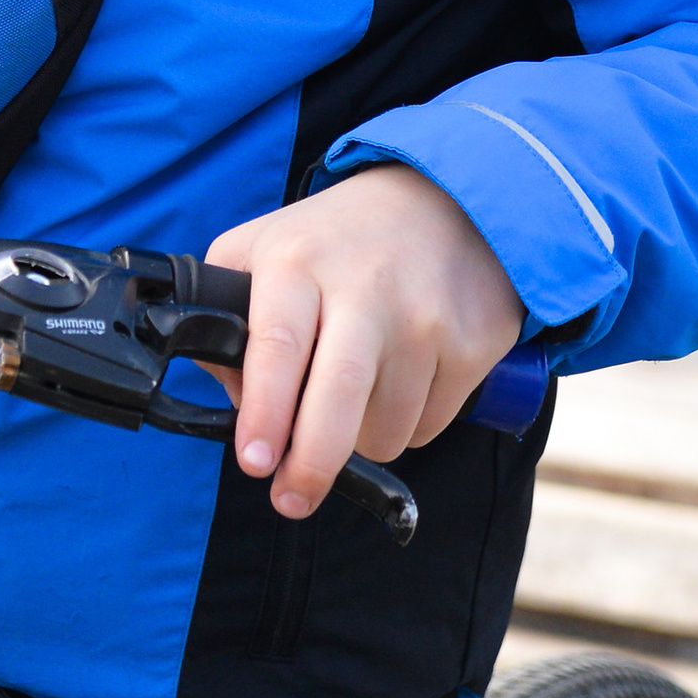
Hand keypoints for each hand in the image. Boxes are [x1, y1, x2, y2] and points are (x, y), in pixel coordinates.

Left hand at [206, 164, 526, 520]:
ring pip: (384, 430)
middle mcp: (365, 287)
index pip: (278, 345)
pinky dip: (406, 422)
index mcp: (299, 262)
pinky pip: (427, 426)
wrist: (447, 199)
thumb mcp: (263, 249)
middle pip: (338, 396)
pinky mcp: (472, 344)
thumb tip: (234, 404)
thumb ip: (226, 318)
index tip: (254, 460)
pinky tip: (404, 376)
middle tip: (290, 498)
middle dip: (311, 463)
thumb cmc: (336, 240)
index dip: (264, 411)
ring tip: (357, 389)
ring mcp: (425, 317)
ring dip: (361, 436)